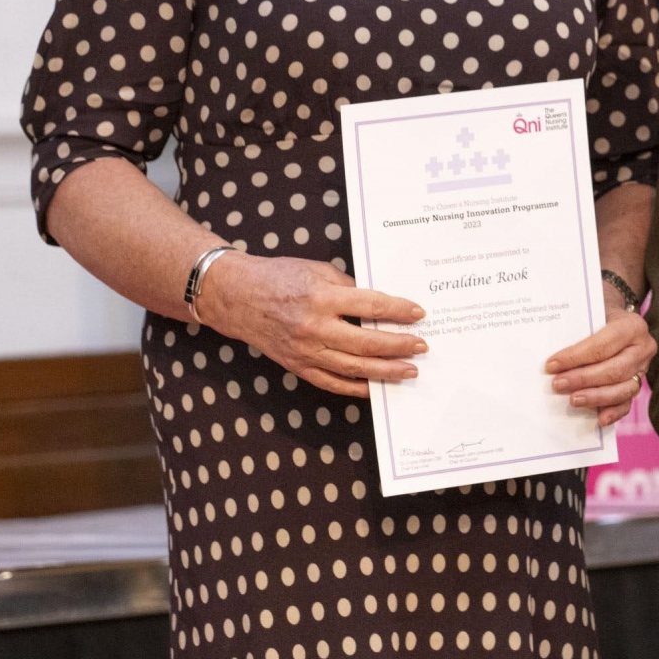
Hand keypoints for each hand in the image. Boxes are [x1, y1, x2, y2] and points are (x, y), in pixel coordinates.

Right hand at [195, 251, 425, 397]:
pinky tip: (376, 387)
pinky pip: (332, 382)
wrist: (237, 297)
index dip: (399, 311)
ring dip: (385, 371)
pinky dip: (356, 387)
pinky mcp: (297, 366)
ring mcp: (305, 351)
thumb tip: (381, 304)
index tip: (419, 314)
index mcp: (321, 297)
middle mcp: (314, 327)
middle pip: (367, 342)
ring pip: (354, 367)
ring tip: (409, 371)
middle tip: (422, 346)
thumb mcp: (318, 270)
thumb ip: (350, 286)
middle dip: (400, 345)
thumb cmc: (279, 277)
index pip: (371, 306)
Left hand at [546, 304, 654, 426]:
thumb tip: (553, 361)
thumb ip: (578, 333)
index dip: (576, 357)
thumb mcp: (591, 315)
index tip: (552, 365)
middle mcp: (643, 348)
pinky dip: (613, 412)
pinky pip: (627, 403)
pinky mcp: (638, 386)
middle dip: (583, 379)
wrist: (616, 320)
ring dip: (595, 397)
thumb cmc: (598, 318)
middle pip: (614, 370)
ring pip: (623, 389)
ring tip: (573, 400)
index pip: (602, 345)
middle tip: (558, 384)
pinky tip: (599, 419)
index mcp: (632, 326)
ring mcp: (643, 369)